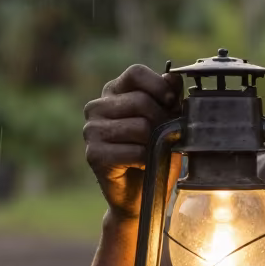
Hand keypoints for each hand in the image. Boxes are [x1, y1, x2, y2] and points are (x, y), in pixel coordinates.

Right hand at [83, 65, 182, 220]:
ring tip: (152, 151)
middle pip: (141, 100)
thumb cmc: (155, 153)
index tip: (172, 102)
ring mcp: (91, 130)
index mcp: (114, 91)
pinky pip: (134, 150)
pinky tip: (141, 165)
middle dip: (163, 120)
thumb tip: (173, 77)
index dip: (159, 86)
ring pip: (139, 126)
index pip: (136, 72)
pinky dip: (146, 160)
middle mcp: (97, 107)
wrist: (142, 193)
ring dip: (155, 143)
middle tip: (165, 136)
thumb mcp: (168, 121)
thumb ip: (169, 98)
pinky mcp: (93, 154)